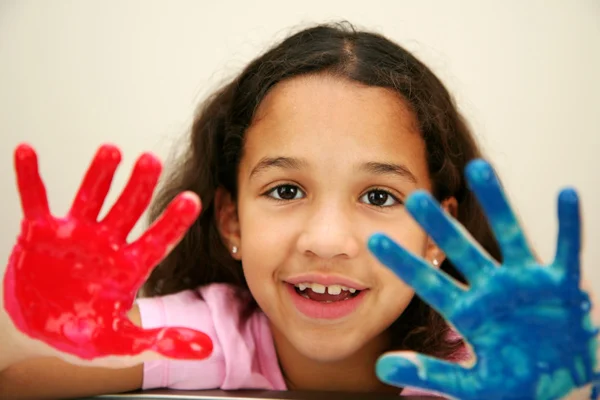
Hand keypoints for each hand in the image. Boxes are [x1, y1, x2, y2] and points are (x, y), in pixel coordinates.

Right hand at [3, 144, 212, 360]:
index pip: (157, 240)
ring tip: (111, 150)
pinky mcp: (41, 231)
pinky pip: (35, 200)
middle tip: (151, 160)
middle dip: (138, 186)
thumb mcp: (122, 343)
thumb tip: (206, 348)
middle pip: (127, 209)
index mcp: (129, 266)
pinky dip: (29, 177)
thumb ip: (161, 342)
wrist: (39, 329)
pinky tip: (27, 152)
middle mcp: (107, 243)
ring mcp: (75, 234)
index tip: (192, 199)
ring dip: (98, 175)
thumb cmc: (83, 331)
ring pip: (90, 197)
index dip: (174, 221)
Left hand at [369, 160, 598, 399]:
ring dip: (496, 203)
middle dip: (440, 225)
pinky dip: (569, 225)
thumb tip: (382, 367)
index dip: (403, 262)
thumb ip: (430, 373)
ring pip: (508, 235)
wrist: (557, 390)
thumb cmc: (513, 383)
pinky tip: (566, 194)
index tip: (374, 241)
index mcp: (467, 311)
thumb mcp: (469, 384)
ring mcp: (526, 284)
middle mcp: (492, 289)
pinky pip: (567, 251)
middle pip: (461, 250)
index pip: (428, 282)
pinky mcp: (562, 286)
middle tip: (414, 196)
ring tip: (480, 167)